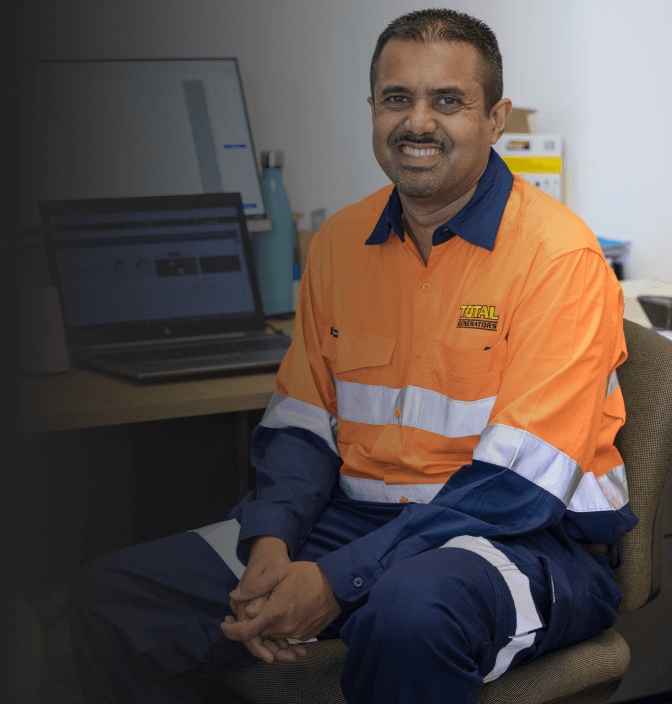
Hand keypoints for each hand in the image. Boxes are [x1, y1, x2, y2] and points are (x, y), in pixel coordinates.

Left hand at [228, 536, 307, 662]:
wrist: (337, 584)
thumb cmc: (308, 575)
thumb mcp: (280, 572)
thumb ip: (256, 585)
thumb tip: (235, 595)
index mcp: (276, 613)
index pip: (247, 632)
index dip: (231, 632)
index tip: (225, 625)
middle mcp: (285, 628)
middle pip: (259, 634)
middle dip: (249, 626)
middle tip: (242, 613)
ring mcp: (297, 634)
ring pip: (272, 636)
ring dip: (265, 626)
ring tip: (265, 609)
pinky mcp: (306, 635)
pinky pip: (286, 636)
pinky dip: (280, 628)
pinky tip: (282, 612)